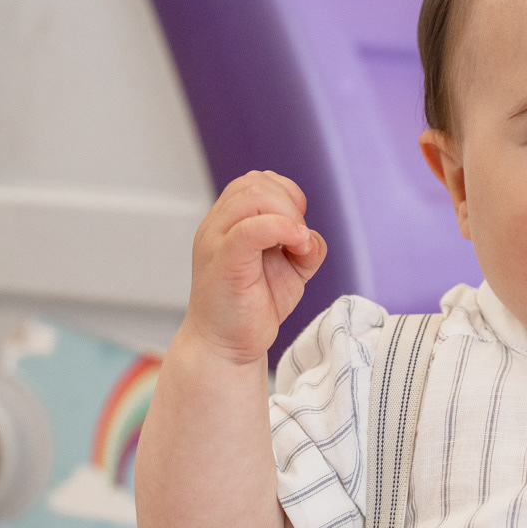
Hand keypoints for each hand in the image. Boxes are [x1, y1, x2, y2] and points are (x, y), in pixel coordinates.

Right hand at [185, 171, 326, 363]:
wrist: (227, 346)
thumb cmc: (252, 306)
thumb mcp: (290, 269)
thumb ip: (304, 245)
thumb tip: (310, 235)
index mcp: (228, 221)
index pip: (256, 181)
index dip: (286, 195)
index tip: (297, 228)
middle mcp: (217, 226)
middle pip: (255, 183)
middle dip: (289, 203)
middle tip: (299, 240)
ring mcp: (215, 242)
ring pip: (251, 196)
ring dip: (287, 215)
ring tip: (297, 247)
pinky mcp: (223, 262)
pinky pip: (249, 229)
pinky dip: (280, 229)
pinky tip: (296, 246)